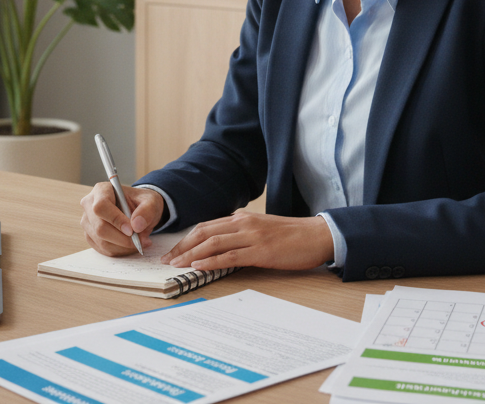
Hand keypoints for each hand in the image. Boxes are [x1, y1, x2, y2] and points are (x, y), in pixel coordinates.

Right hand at [80, 183, 163, 256]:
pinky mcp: (90, 236)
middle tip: (142, 240)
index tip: (132, 230)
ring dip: (124, 246)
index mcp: (101, 190)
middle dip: (123, 238)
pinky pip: (104, 249)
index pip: (101, 206)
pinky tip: (131, 245)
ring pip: (102, 241)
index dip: (115, 220)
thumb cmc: (142, 203)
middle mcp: (89, 205)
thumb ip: (146, 211)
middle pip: (99, 227)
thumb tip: (136, 226)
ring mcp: (87, 222)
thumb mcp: (151, 202)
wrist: (139, 210)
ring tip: (141, 242)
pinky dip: (120, 250)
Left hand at [162, 210, 334, 270]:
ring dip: (191, 255)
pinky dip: (211, 261)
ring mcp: (251, 236)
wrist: (318, 235)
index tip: (173, 251)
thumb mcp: (262, 229)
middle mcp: (243, 223)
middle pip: (203, 232)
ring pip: (213, 243)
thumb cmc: (292, 236)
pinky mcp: (261, 251)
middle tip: (167, 260)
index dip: (186, 239)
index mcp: (242, 218)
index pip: (206, 226)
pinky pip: (230, 256)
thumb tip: (222, 246)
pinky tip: (199, 267)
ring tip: (176, 266)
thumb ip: (242, 233)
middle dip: (182, 246)